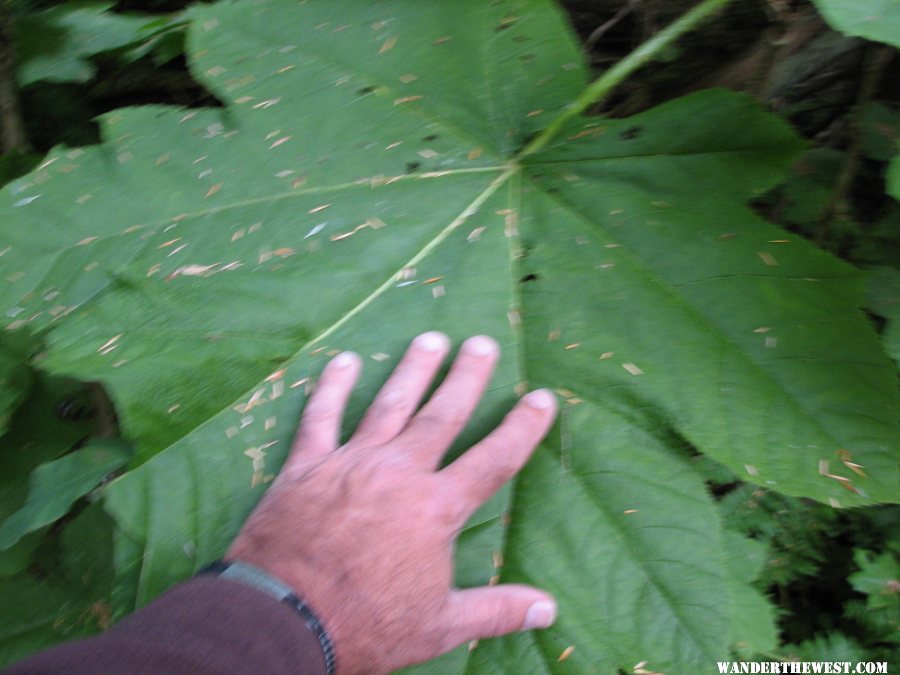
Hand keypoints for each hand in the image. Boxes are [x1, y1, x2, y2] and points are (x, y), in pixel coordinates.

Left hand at [226, 332, 557, 673]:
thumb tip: (550, 609)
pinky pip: (320, 417)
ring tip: (431, 338)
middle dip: (465, 377)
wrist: (286, 620)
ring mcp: (351, 462)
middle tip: (482, 343)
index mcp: (436, 508)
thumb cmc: (367, 623)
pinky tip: (344, 361)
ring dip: (412, 369)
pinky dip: (332, 388)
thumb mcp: (441, 626)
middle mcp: (399, 472)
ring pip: (388, 404)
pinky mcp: (307, 465)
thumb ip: (497, 610)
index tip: (542, 398)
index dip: (521, 428)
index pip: (493, 460)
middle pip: (441, 415)